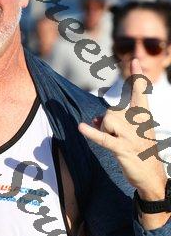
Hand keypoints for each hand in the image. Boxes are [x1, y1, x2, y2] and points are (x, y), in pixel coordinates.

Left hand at [79, 58, 166, 200]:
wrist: (152, 176)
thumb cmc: (140, 153)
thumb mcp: (131, 134)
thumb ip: (114, 123)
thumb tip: (95, 117)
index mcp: (144, 117)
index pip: (140, 92)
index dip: (137, 76)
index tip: (134, 59)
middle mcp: (139, 124)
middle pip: (113, 110)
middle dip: (106, 122)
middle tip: (114, 136)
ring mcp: (132, 136)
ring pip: (108, 120)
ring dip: (104, 129)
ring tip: (114, 141)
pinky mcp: (123, 149)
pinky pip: (104, 138)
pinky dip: (91, 133)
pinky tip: (81, 127)